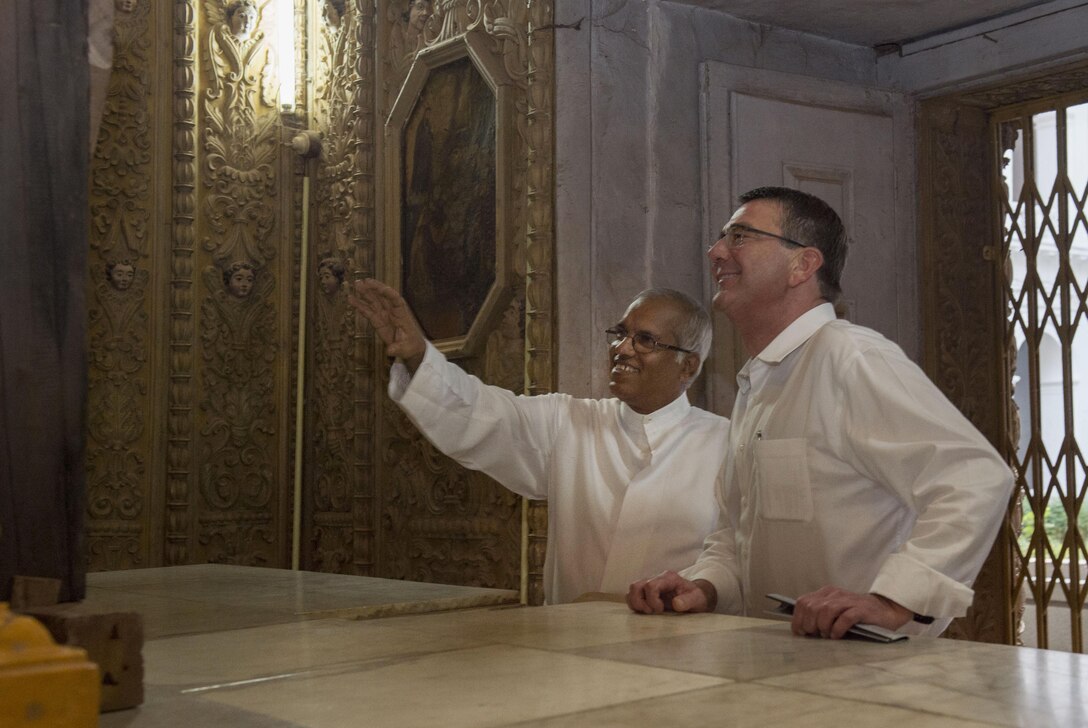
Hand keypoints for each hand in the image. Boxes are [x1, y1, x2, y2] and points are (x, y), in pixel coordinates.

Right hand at [349, 278, 426, 370]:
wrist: (410, 348)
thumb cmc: (411, 346)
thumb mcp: (406, 348)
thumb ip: (397, 348)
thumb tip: (390, 350)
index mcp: (401, 314)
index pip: (396, 299)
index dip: (388, 293)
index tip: (380, 288)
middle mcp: (392, 311)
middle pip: (382, 296)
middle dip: (373, 288)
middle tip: (362, 282)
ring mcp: (384, 315)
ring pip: (373, 301)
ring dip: (365, 293)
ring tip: (356, 285)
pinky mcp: (377, 321)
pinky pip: (367, 311)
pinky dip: (359, 305)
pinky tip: (351, 299)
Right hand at [626, 571, 716, 613]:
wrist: (697, 596)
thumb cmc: (697, 597)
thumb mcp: (698, 599)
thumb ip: (688, 601)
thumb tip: (676, 604)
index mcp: (669, 578)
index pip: (650, 585)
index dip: (652, 600)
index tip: (660, 610)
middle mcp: (657, 579)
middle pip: (636, 585)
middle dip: (640, 602)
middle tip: (651, 612)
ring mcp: (651, 584)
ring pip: (632, 590)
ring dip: (635, 603)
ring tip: (647, 612)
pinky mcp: (647, 592)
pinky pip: (633, 595)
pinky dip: (635, 604)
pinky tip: (646, 612)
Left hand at [791, 586, 911, 638]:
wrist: (885, 610)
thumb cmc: (857, 615)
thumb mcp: (835, 612)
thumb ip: (819, 615)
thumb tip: (802, 630)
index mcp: (826, 593)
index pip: (803, 603)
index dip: (798, 619)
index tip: (801, 633)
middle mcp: (835, 594)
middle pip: (812, 607)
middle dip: (810, 624)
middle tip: (816, 635)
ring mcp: (848, 601)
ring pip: (825, 611)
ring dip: (823, 626)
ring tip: (827, 636)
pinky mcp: (861, 610)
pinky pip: (844, 618)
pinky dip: (837, 629)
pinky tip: (837, 636)